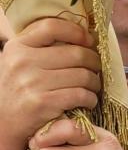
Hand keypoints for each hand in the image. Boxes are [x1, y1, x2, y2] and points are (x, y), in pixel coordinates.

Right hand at [0, 18, 100, 149]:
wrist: (2, 123)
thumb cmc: (17, 90)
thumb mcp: (19, 62)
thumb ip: (40, 47)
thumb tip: (82, 36)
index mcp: (18, 47)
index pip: (52, 27)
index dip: (77, 32)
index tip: (89, 41)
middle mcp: (23, 61)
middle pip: (77, 53)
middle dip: (95, 62)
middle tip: (96, 70)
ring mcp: (32, 82)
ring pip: (84, 76)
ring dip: (95, 83)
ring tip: (92, 87)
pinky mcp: (43, 103)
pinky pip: (82, 95)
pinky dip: (91, 99)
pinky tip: (87, 101)